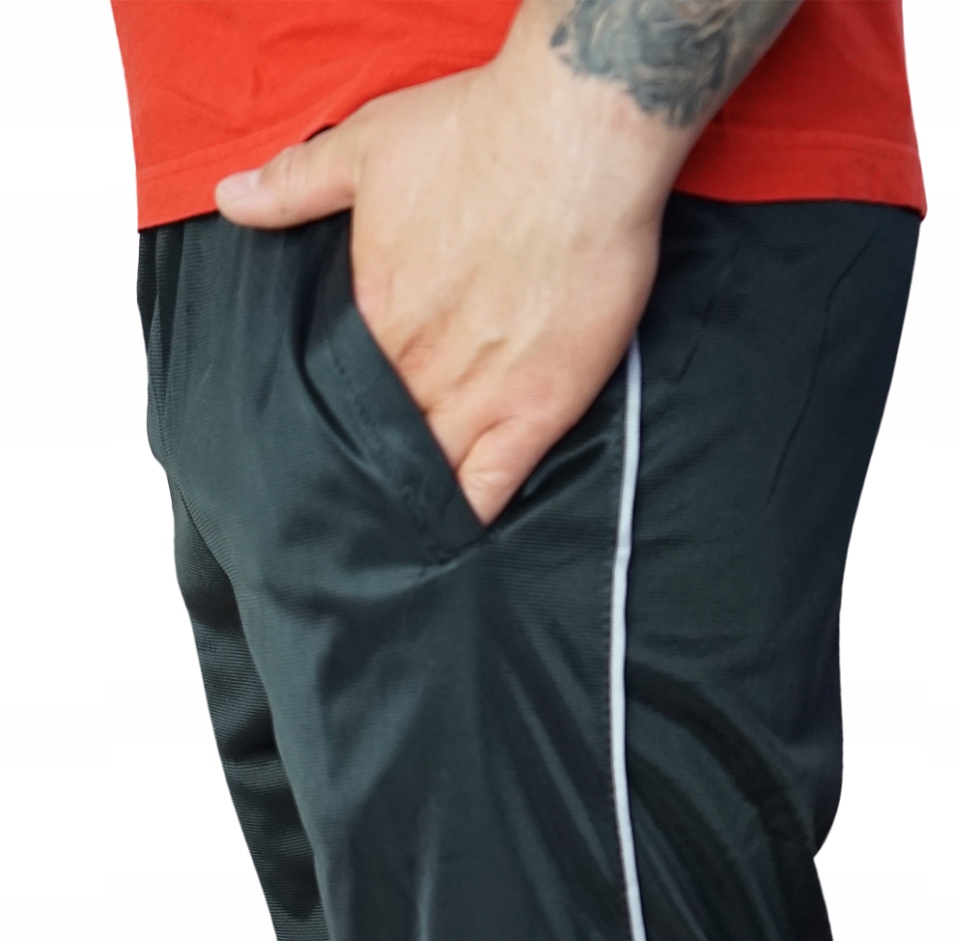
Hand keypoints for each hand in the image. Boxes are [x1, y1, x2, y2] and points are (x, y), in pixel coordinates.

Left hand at [216, 2, 693, 523]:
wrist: (579, 132)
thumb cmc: (479, 128)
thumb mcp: (367, 144)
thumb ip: (294, 184)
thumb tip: (229, 199)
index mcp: (373, 313)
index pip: (336, 392)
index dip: (331, 419)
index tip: (324, 439)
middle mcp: (418, 365)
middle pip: (377, 442)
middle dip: (365, 469)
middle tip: (352, 501)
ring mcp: (478, 393)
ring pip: (428, 475)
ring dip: (409, 501)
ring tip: (394, 528)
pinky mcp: (537, 408)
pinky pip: (493, 488)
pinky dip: (469, 516)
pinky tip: (452, 534)